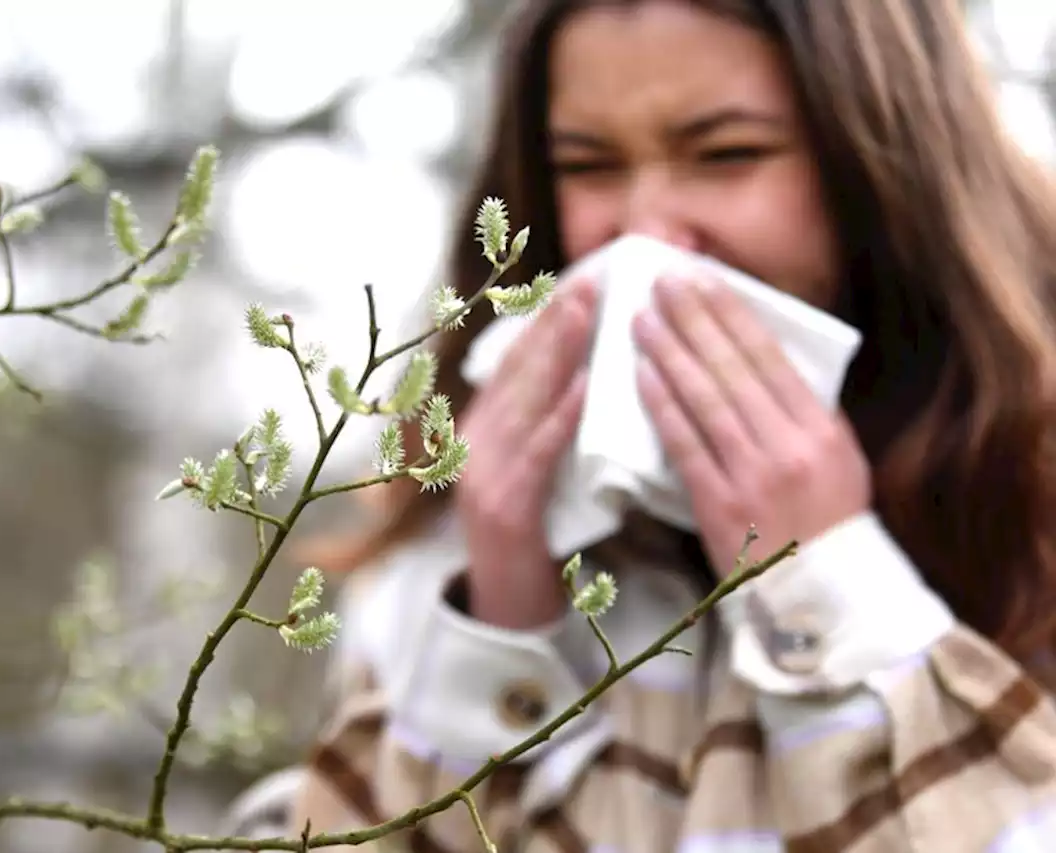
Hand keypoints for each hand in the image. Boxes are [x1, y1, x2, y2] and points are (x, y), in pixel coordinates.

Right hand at [455, 277, 599, 628]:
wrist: (507, 613)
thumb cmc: (535, 541)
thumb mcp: (535, 475)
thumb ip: (547, 430)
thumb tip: (586, 377)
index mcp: (481, 434)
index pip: (513, 367)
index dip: (544, 322)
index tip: (577, 283)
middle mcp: (473, 447)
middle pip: (517, 374)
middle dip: (553, 323)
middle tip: (590, 280)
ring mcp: (483, 477)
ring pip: (525, 403)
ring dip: (559, 354)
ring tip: (589, 312)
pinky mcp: (503, 509)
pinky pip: (538, 454)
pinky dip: (562, 416)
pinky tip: (588, 387)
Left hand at [630, 274, 871, 576]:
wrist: (821, 592)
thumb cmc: (827, 519)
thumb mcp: (839, 456)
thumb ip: (806, 410)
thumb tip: (767, 355)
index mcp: (820, 427)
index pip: (768, 356)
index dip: (731, 313)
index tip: (704, 279)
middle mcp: (789, 445)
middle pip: (731, 369)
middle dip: (693, 319)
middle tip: (662, 282)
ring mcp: (753, 475)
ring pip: (704, 401)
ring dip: (669, 353)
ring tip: (641, 318)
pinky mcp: (720, 505)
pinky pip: (685, 446)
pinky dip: (662, 406)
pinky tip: (641, 376)